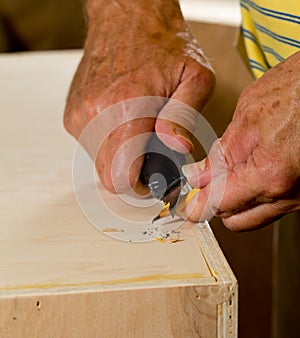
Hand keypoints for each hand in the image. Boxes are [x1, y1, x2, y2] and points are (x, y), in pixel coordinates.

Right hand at [64, 0, 214, 194]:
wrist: (127, 17)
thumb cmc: (162, 44)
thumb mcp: (194, 77)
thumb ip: (184, 117)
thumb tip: (176, 148)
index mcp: (126, 108)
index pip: (119, 177)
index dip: (138, 187)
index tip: (151, 180)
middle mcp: (95, 114)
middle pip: (107, 176)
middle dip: (131, 174)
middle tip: (150, 154)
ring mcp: (80, 114)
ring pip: (99, 162)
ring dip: (120, 157)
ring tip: (138, 131)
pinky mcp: (74, 112)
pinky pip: (92, 144)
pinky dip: (110, 142)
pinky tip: (124, 121)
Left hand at [182, 51, 299, 229]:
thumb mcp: (250, 114)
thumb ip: (221, 152)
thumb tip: (200, 175)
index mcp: (270, 174)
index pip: (220, 205)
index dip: (198, 205)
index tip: (188, 204)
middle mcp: (291, 193)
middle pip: (238, 220)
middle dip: (217, 203)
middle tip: (207, 182)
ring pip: (257, 213)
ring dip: (238, 198)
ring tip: (232, 168)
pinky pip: (274, 202)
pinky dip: (257, 191)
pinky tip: (253, 167)